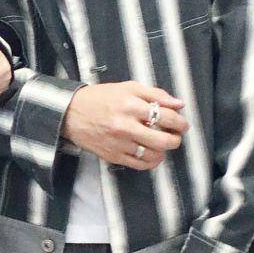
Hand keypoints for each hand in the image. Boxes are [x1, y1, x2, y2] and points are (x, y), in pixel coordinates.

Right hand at [61, 81, 188, 169]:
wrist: (71, 113)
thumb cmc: (101, 98)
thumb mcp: (128, 87)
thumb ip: (155, 94)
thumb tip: (179, 103)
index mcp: (130, 105)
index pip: (165, 116)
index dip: (180, 122)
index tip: (182, 124)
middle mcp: (125, 126)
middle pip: (162, 140)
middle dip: (175, 139)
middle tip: (176, 136)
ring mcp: (119, 143)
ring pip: (153, 154)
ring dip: (164, 151)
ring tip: (163, 144)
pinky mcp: (113, 156)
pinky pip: (139, 165)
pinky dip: (151, 162)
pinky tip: (152, 154)